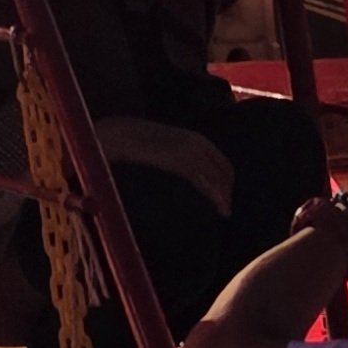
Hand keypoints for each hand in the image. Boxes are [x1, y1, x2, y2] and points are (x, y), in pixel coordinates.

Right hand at [93, 116, 235, 213]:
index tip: (225, 194)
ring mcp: (190, 152)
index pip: (221, 161)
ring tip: (225, 212)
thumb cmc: (136, 143)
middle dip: (228, 189)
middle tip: (226, 207)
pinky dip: (218, 198)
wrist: (119, 134)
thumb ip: (176, 155)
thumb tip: (184, 172)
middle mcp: (197, 143)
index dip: (226, 179)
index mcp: (195, 138)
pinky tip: (222, 210)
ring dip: (225, 196)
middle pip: (224, 170)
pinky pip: (206, 184)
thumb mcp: (162, 145)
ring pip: (218, 179)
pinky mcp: (182, 164)